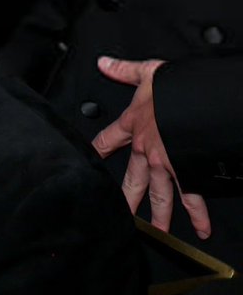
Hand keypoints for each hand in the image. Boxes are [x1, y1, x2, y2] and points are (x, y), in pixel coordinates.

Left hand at [92, 56, 210, 238]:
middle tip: (121, 214)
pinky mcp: (187, 170)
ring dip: (159, 215)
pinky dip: (199, 215)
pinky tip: (202, 229)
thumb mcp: (147, 72)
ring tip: (157, 231)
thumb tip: (104, 63)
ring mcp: (166, 163)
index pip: (107, 140)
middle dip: (127, 198)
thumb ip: (124, 70)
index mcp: (134, 124)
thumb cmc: (176, 87)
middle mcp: (147, 148)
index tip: (92, 159)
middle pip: (132, 179)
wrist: (200, 100)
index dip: (97, 150)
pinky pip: (192, 197)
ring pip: (160, 195)